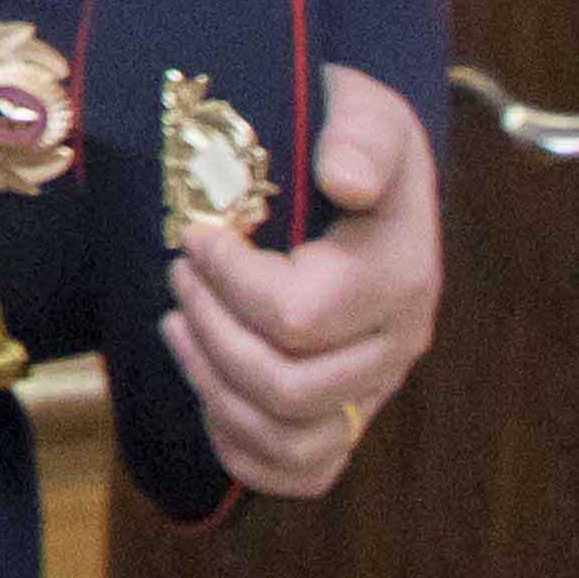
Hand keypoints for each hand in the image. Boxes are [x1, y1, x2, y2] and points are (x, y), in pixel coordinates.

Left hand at [166, 61, 440, 495]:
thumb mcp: (363, 107)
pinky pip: (302, 470)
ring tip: (178, 326)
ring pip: (289, 437)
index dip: (228, 282)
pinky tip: (208, 391)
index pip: (298, 316)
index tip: (195, 235)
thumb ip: (360, 135)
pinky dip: (243, 448)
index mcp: (400, 273)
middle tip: (178, 276)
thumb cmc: (351, 133)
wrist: (367, 165)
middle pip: (286, 387)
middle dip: (210, 332)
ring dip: (214, 389)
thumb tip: (347, 180)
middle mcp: (396, 342)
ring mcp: (374, 386)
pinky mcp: (350, 414)